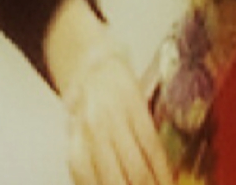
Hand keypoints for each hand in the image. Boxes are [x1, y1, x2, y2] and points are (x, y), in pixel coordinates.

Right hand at [45, 0, 172, 184]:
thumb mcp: (141, 94)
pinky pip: (82, 173)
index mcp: (130, 101)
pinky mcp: (71, 140)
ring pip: (107, 174)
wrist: (86, 61)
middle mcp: (108, 117)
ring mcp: (87, 130)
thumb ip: (148, 126)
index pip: (150, 146)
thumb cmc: (118, 77)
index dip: (162, 173)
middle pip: (131, 166)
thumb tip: (164, 165)